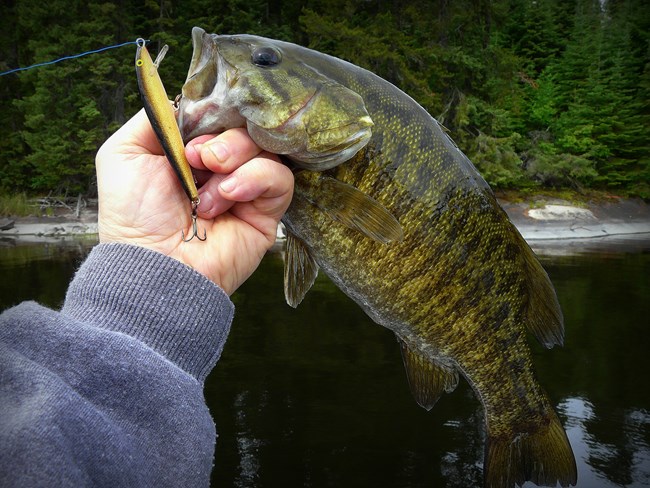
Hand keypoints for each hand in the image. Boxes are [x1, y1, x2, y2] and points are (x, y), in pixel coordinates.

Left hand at [96, 108, 293, 294]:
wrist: (154, 265)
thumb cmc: (134, 215)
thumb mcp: (124, 153)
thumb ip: (154, 119)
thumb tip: (190, 101)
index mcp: (193, 151)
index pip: (220, 114)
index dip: (213, 114)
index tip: (192, 133)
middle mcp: (222, 166)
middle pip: (246, 126)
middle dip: (222, 138)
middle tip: (198, 160)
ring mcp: (246, 188)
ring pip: (265, 147)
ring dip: (235, 159)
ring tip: (209, 189)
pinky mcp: (267, 211)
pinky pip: (280, 177)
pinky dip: (255, 178)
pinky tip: (228, 196)